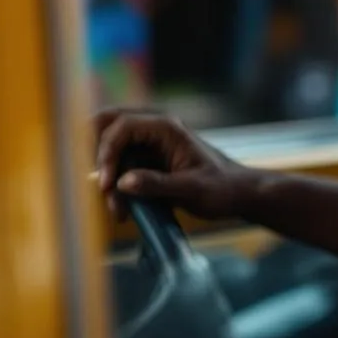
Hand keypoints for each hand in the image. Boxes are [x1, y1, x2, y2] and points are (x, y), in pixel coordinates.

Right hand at [93, 107, 256, 221]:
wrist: (238, 193)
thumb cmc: (222, 188)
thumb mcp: (192, 189)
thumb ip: (158, 184)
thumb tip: (122, 182)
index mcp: (166, 128)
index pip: (122, 126)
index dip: (107, 151)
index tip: (107, 183)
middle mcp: (154, 129)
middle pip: (108, 127)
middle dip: (99, 156)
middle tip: (103, 186)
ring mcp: (149, 143)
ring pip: (112, 149)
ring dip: (108, 177)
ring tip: (119, 210)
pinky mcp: (148, 160)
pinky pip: (121, 165)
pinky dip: (116, 185)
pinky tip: (124, 210)